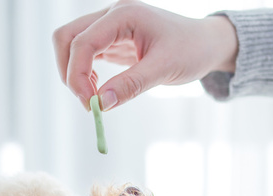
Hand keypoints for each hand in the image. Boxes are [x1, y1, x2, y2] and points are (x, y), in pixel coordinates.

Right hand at [52, 0, 237, 110]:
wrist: (205, 43)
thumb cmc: (191, 50)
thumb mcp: (164, 69)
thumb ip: (131, 85)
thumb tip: (102, 104)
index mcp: (124, 14)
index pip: (83, 42)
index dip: (77, 75)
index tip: (90, 105)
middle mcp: (112, 15)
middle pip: (67, 37)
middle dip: (69, 72)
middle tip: (88, 102)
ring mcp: (109, 25)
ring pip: (71, 44)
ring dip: (74, 73)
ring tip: (96, 97)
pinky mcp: (111, 39)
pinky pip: (84, 53)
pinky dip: (84, 74)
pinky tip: (100, 90)